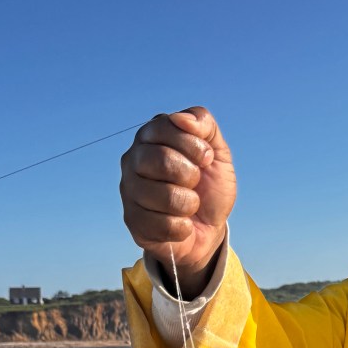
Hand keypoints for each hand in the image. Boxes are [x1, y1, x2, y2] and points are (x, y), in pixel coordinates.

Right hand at [120, 107, 235, 296]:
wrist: (208, 228)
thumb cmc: (208, 186)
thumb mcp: (218, 152)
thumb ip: (205, 125)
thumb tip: (182, 119)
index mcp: (150, 136)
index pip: (164, 126)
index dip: (193, 145)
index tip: (206, 158)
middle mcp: (133, 160)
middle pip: (162, 160)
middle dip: (192, 175)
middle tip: (196, 182)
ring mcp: (129, 190)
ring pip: (166, 196)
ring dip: (190, 204)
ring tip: (189, 205)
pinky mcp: (132, 220)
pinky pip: (164, 225)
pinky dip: (183, 227)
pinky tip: (182, 224)